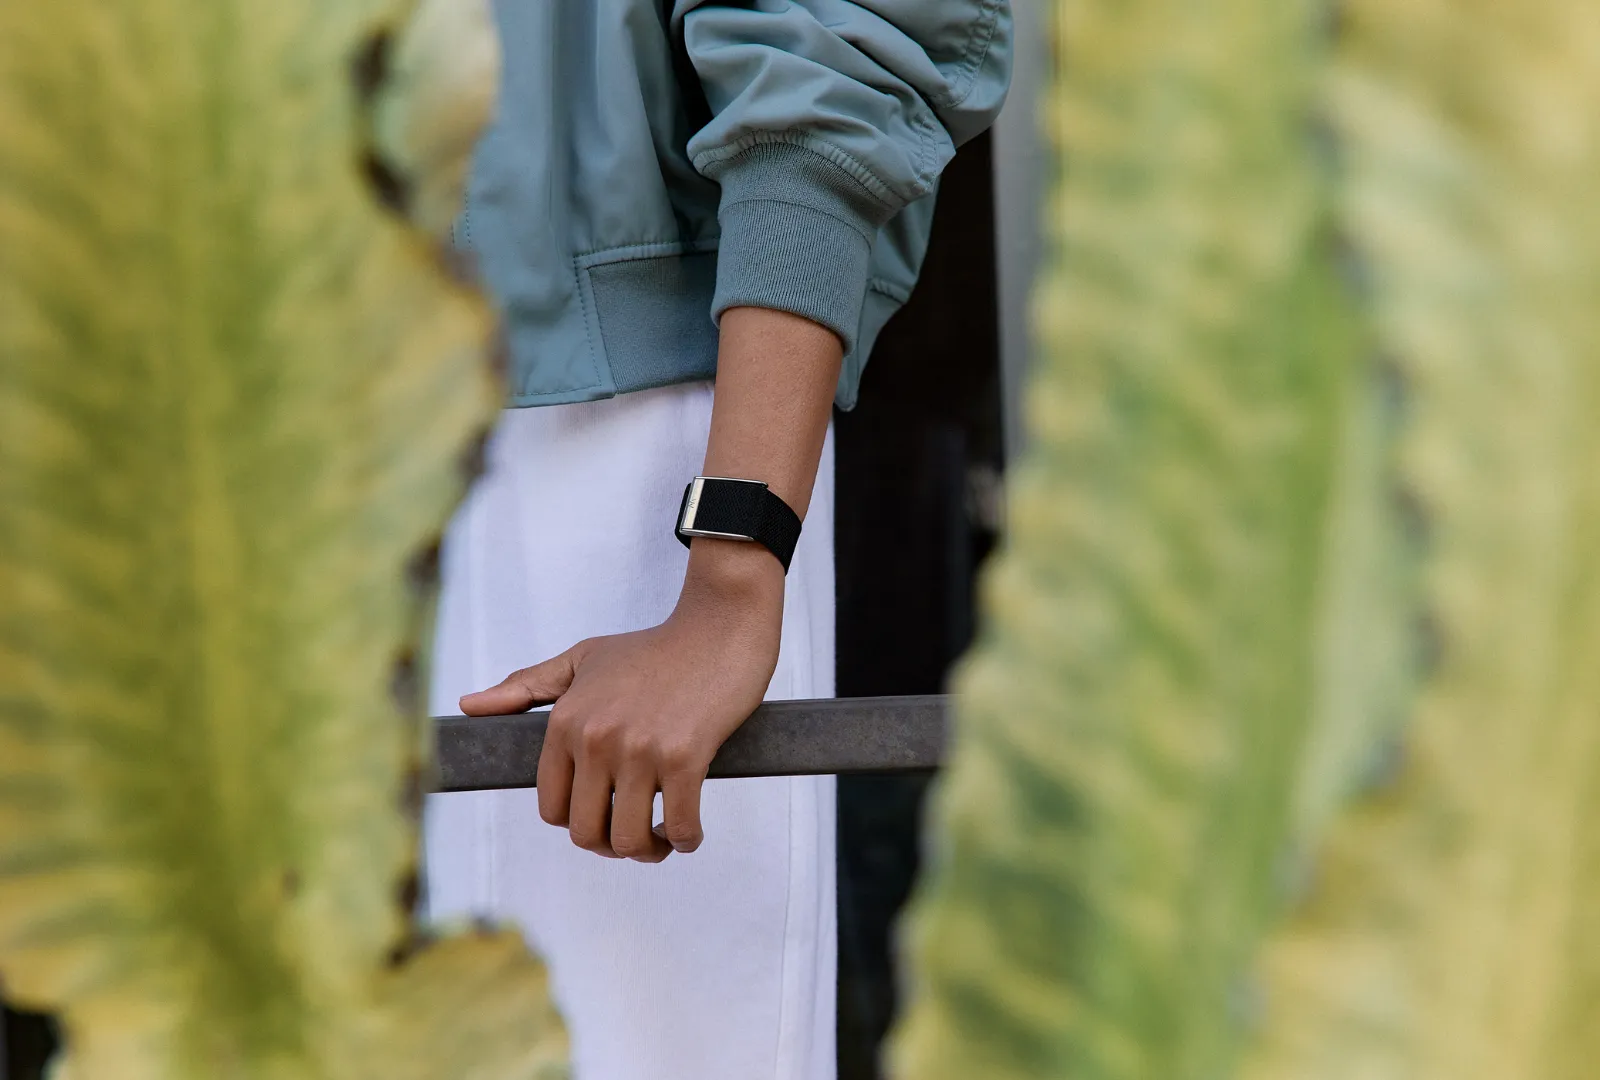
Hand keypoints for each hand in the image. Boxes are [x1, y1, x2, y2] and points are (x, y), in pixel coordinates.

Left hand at [459, 541, 784, 860]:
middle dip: (612, 846)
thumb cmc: (653, 648)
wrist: (718, 626)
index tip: (605, 817)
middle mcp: (595, 739)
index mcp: (565, 722)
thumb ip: (526, 686)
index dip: (579, 823)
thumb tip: (468, 707)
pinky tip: (689, 832)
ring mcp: (640, 750)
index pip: (552, 808)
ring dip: (649, 851)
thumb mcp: (583, 658)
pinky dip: (685, 840)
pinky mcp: (685, 757)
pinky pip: (679, 825)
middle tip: (637, 835)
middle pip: (587, 832)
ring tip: (663, 838)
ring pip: (630, 839)